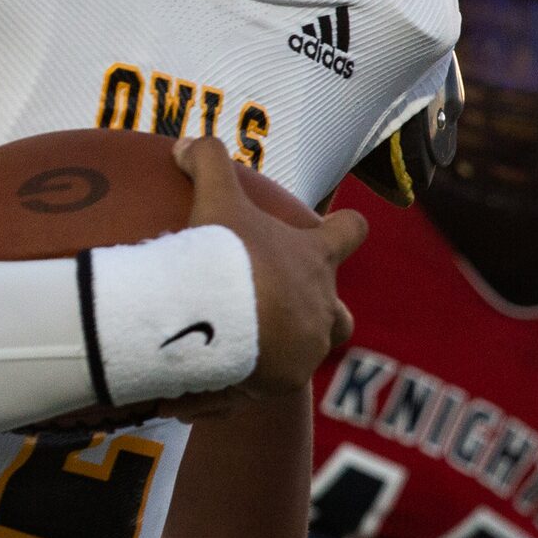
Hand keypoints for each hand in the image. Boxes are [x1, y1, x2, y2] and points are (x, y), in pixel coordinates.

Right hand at [172, 139, 365, 400]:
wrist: (221, 320)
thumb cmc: (229, 255)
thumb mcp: (217, 197)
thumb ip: (207, 161)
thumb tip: (186, 142)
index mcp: (315, 259)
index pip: (350, 233)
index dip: (346, 229)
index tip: (340, 226)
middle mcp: (321, 307)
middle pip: (342, 319)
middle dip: (322, 317)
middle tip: (282, 313)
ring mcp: (306, 351)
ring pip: (301, 359)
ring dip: (275, 358)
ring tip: (232, 359)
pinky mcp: (280, 384)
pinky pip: (254, 391)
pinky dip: (229, 392)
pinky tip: (191, 395)